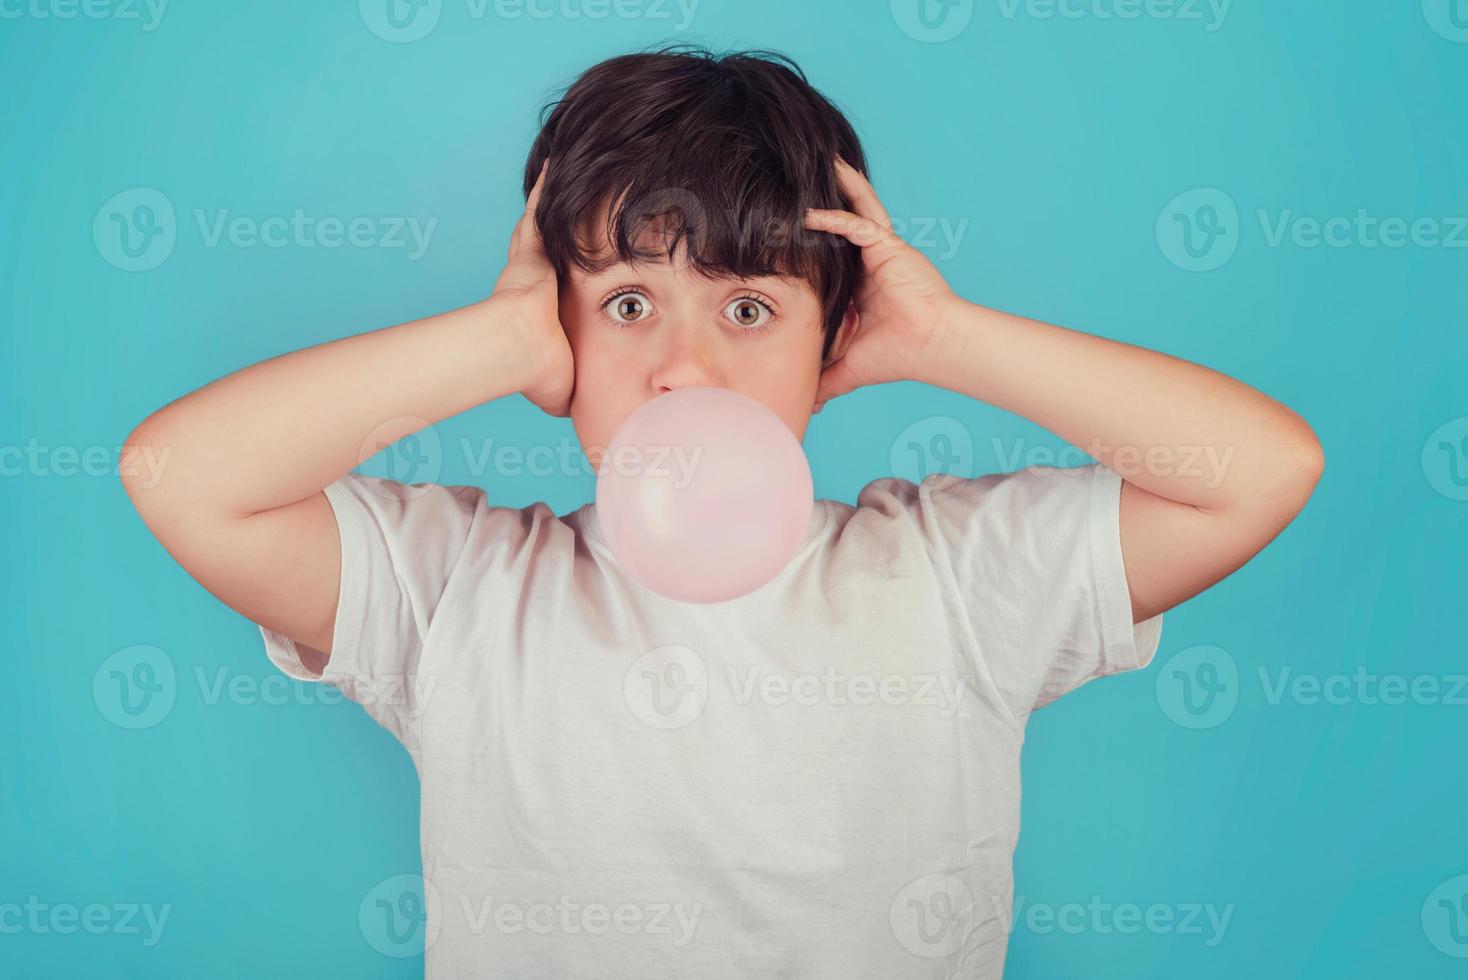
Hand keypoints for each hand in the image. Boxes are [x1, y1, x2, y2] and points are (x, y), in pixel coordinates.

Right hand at [490, 159, 574, 417]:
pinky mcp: (531, 244)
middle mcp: (533, 277)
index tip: (583, 265)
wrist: (519, 348)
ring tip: (573, 171)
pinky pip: (544, 205)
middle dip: (567, 225)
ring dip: (560, 198)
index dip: (569, 270)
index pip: (559, 283)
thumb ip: (576, 392)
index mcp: (539, 307)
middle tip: (581, 202)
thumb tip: (594, 424)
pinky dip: (550, 183)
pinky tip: (559, 158)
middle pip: (554, 243)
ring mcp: (531, 258)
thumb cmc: (537, 372)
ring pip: (550, 220)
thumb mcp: (563, 386)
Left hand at [805, 157, 962, 410]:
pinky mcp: (889, 247)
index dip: (808, 241)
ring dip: (835, 189)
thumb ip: (824, 379)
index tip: (779, 234)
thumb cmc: (899, 355)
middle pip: (841, 223)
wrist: (931, 347)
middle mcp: (870, 262)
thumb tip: (804, 404)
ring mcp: (881, 251)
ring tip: (816, 165)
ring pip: (853, 210)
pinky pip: (858, 225)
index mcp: (861, 284)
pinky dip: (835, 218)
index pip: (830, 254)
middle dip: (822, 203)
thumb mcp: (848, 367)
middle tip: (794, 184)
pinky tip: (811, 213)